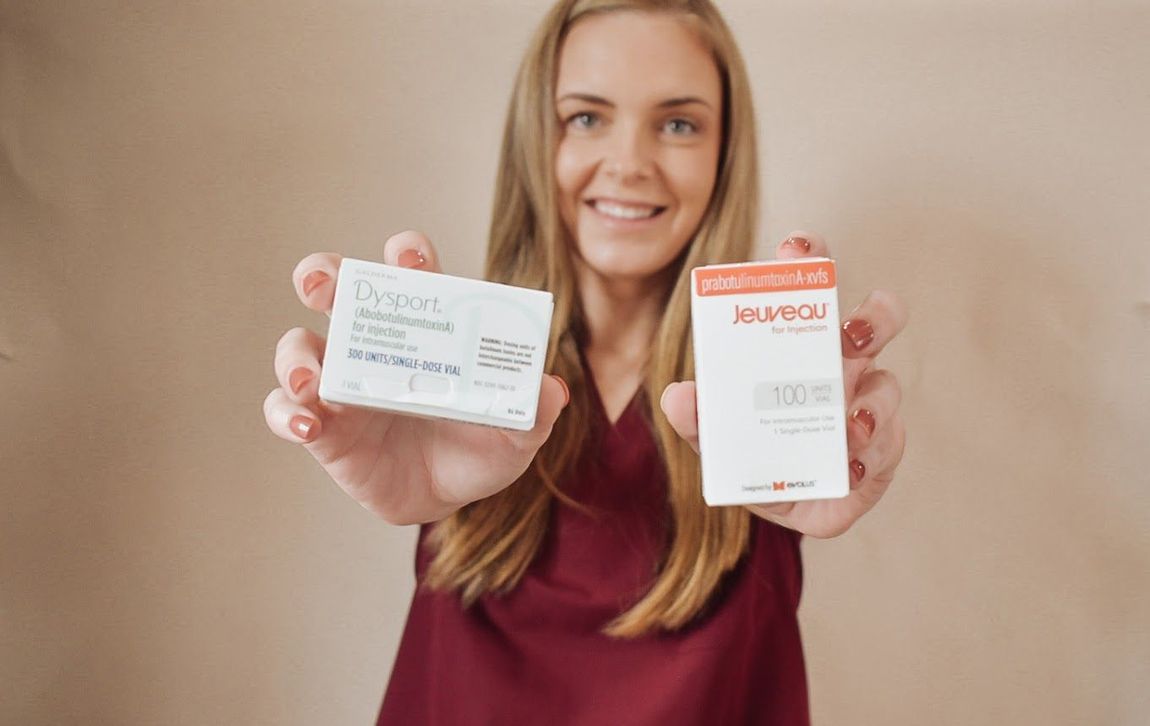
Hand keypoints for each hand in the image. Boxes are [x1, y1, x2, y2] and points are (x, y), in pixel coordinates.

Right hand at [263, 231, 569, 524]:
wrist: (450, 498)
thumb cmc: (480, 447)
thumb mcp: (516, 432)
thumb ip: (534, 410)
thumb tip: (550, 389)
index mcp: (425, 327)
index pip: (409, 271)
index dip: (406, 254)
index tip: (411, 258)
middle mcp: (376, 343)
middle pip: (336, 289)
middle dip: (323, 275)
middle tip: (322, 284)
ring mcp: (341, 383)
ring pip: (298, 347)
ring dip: (297, 355)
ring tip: (314, 378)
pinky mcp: (322, 426)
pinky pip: (285, 409)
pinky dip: (287, 413)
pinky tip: (307, 425)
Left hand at [661, 230, 907, 538]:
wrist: (781, 507)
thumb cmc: (752, 454)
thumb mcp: (716, 436)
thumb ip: (696, 418)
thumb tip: (677, 395)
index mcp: (802, 346)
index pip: (812, 288)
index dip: (811, 258)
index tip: (797, 247)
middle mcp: (844, 367)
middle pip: (875, 321)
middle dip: (874, 317)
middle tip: (852, 334)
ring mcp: (868, 407)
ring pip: (888, 386)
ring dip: (872, 403)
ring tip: (850, 425)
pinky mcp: (882, 452)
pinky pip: (890, 444)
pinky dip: (873, 453)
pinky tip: (852, 466)